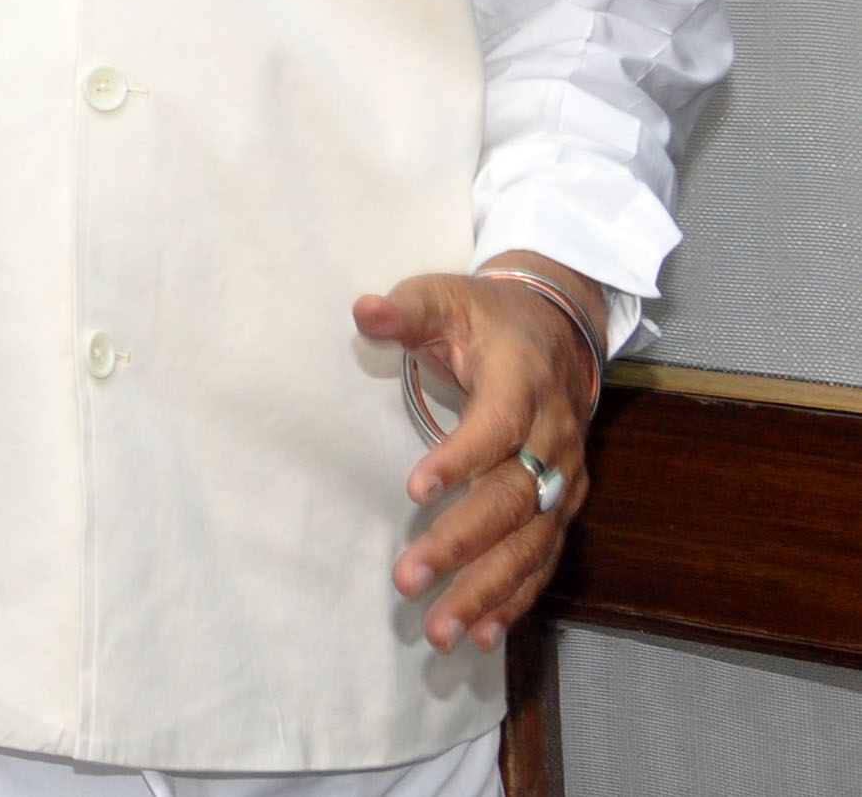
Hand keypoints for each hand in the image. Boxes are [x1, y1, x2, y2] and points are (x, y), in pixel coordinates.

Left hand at [352, 253, 604, 650]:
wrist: (558, 331)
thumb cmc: (486, 317)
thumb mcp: (444, 296)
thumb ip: (405, 309)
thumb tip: (364, 310)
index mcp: (525, 381)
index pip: (499, 425)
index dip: (462, 458)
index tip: (415, 489)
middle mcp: (555, 437)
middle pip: (513, 499)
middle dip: (461, 544)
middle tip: (408, 579)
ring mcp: (565, 478)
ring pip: (531, 543)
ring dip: (487, 590)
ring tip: (442, 629)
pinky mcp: (563, 505)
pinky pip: (544, 559)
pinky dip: (516, 598)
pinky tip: (483, 634)